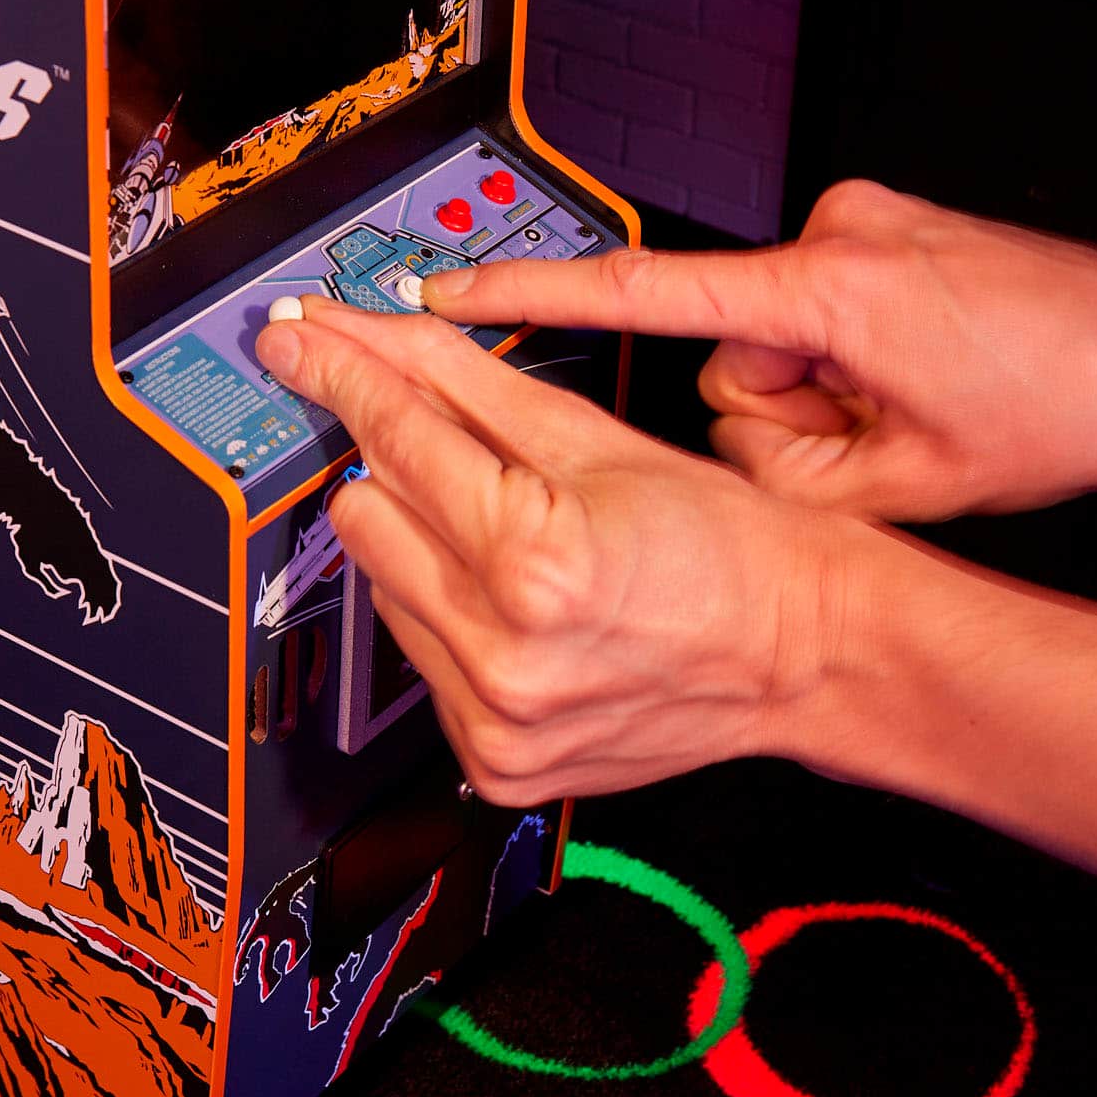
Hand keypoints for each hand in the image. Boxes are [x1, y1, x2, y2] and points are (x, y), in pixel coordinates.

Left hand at [254, 300, 845, 804]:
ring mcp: (495, 722)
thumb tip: (364, 334)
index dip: (339, 372)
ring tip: (518, 546)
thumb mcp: (589, 435)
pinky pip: (416, 656)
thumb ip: (457, 380)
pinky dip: (448, 618)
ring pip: (380, 585)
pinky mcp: (491, 762)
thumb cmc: (718, 542)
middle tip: (472, 463)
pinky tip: (518, 608)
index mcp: (535, 562)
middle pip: (363, 512)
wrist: (800, 650)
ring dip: (425, 548)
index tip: (295, 340)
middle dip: (401, 470)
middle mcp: (505, 655)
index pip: (392, 438)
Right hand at [421, 181, 1096, 522]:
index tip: (445, 290)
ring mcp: (862, 223)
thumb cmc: (1068, 398)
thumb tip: (732, 441)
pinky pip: (820, 307)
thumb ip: (780, 467)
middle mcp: (834, 233)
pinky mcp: (885, 227)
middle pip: (732, 349)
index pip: (638, 289)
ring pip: (778, 337)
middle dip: (786, 403)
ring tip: (917, 401)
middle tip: (878, 426)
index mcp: (823, 288)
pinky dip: (856, 353)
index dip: (527, 294)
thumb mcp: (905, 483)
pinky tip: (923, 374)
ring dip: (827, 385)